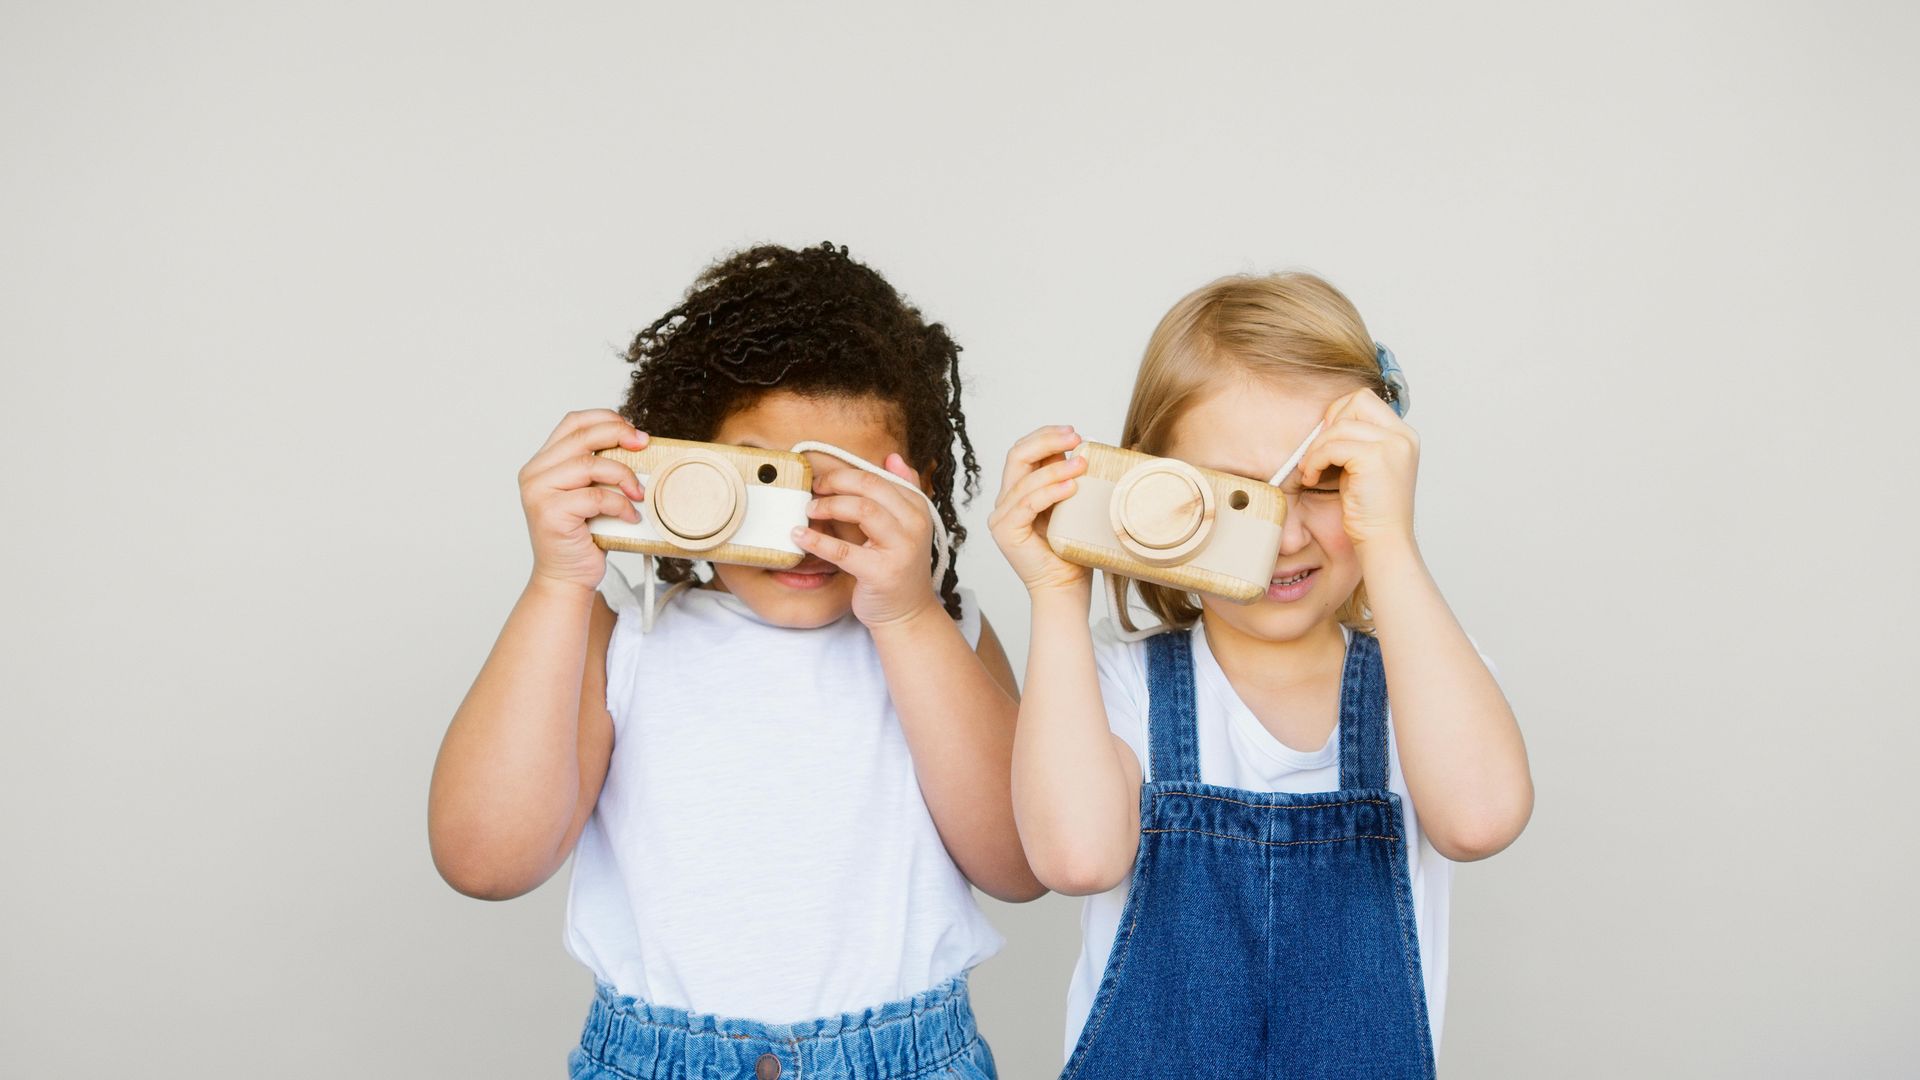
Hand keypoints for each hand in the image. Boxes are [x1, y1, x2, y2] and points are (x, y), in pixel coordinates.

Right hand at [518, 409, 647, 591]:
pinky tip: (630, 516)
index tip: (633, 431)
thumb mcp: (590, 493)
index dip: (606, 419)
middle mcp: (535, 473)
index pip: (573, 422)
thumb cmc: (583, 536)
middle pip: (583, 437)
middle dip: (620, 435)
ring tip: (639, 494)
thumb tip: (638, 443)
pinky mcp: (551, 512)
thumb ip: (600, 468)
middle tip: (644, 445)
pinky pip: (596, 496)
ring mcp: (539, 492)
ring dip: (624, 476)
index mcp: (543, 462)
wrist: (566, 577)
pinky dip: (620, 505)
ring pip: (591, 465)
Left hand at [791, 453, 940, 627]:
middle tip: (813, 489)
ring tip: (809, 510)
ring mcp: (901, 549)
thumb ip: (903, 490)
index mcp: (918, 509)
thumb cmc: (899, 568)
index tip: (824, 480)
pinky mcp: (881, 573)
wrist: (907, 613)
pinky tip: (799, 536)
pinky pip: (844, 551)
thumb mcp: (907, 525)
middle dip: (836, 483)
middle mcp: (914, 525)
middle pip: (871, 487)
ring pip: (862, 510)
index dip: (846, 475)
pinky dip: (817, 541)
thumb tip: (893, 457)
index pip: (879, 477)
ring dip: (829, 505)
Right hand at [988, 425, 1090, 594]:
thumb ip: (1068, 480)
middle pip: (1017, 455)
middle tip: (1075, 437)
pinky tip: (1072, 486)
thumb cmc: (1072, 551)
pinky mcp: (1006, 532)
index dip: (1047, 436)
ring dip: (1056, 468)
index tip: (1074, 433)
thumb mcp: (1073, 506)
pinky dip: (1051, 491)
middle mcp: (1005, 502)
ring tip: (1083, 464)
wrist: (1065, 589)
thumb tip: (1084, 449)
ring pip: (1025, 479)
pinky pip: (1028, 504)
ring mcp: (1002, 517)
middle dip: (1047, 441)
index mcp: (1018, 492)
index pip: (1024, 451)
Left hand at [1297, 389, 1419, 556]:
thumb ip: (1357, 442)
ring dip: (1316, 448)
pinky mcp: (1375, 458)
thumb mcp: (1368, 467)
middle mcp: (1403, 436)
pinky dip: (1315, 461)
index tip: (1327, 443)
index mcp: (1404, 436)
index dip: (1339, 414)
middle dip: (1328, 425)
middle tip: (1317, 453)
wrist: (1384, 542)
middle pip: (1356, 401)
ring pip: (1339, 425)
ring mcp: (1392, 445)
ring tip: (1310, 471)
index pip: (1365, 400)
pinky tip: (1312, 479)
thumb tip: (1328, 421)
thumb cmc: (1371, 511)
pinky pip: (1332, 447)